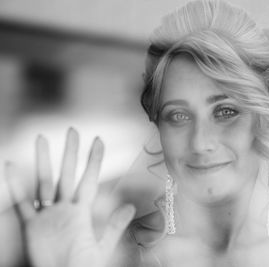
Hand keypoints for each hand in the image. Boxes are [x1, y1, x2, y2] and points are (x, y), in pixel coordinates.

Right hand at [4, 128, 135, 266]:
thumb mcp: (101, 248)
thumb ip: (114, 227)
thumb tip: (131, 207)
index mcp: (82, 213)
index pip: (90, 180)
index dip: (94, 161)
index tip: (99, 140)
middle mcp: (64, 209)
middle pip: (67, 175)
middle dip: (70, 153)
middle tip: (73, 130)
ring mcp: (47, 215)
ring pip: (44, 182)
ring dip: (43, 161)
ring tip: (41, 138)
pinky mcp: (31, 226)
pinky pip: (23, 202)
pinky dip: (16, 185)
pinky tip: (11, 165)